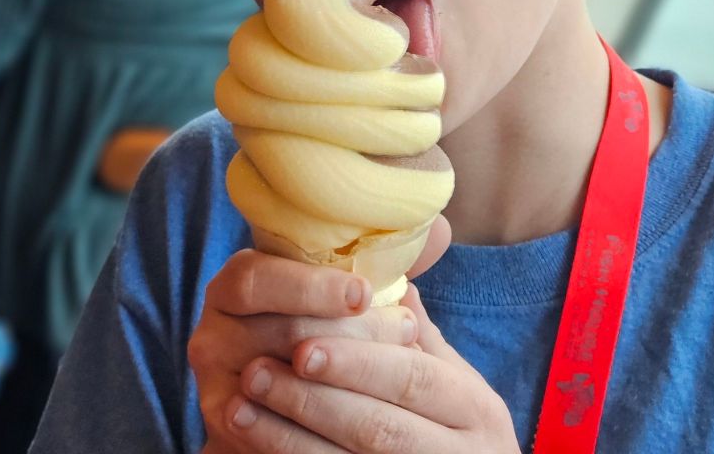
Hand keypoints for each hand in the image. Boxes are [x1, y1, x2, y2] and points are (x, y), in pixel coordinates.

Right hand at [192, 248, 419, 452]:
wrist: (281, 392)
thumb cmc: (322, 322)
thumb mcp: (340, 288)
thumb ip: (378, 261)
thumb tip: (438, 231)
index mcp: (236, 283)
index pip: (259, 279)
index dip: (312, 286)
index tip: (364, 294)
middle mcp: (213, 330)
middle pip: (278, 331)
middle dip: (349, 333)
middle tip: (403, 332)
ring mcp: (215, 382)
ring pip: (280, 380)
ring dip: (345, 376)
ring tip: (398, 368)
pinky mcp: (224, 425)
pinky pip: (269, 426)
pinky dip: (316, 419)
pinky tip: (363, 406)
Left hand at [222, 283, 520, 452]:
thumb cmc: (460, 426)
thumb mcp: (455, 379)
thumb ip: (421, 335)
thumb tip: (392, 277)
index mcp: (474, 407)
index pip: (412, 377)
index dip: (357, 362)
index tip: (303, 347)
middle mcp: (458, 452)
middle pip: (378, 427)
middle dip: (312, 399)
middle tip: (255, 371)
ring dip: (287, 438)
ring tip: (239, 405)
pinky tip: (251, 444)